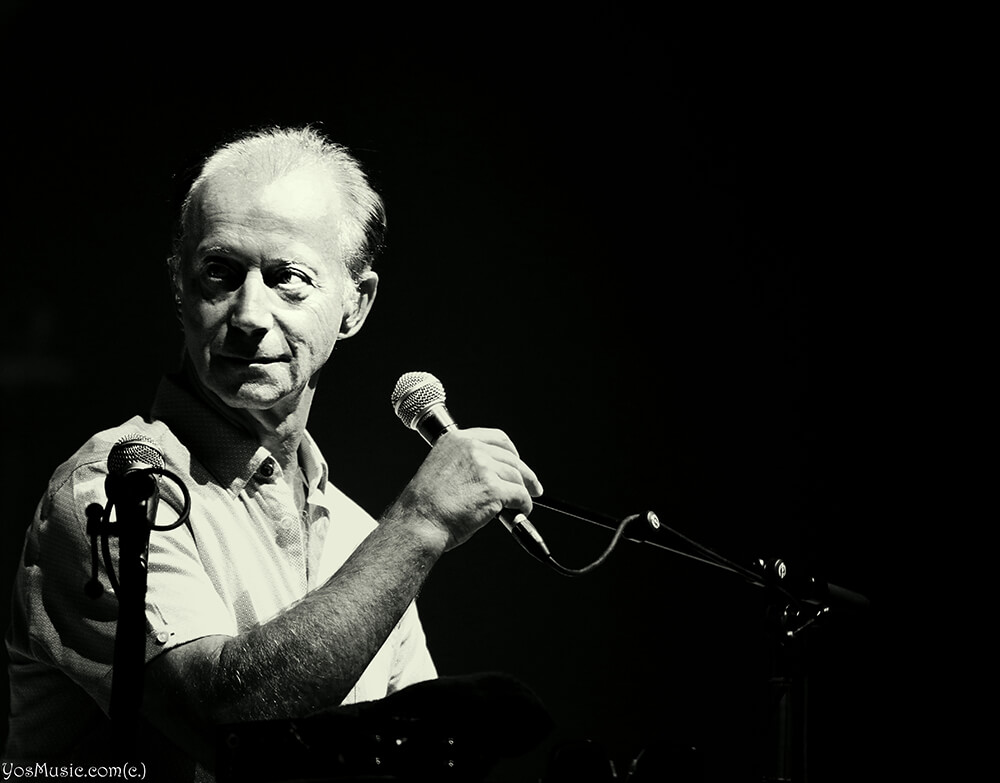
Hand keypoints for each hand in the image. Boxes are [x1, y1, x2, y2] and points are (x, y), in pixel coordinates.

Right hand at [387, 427, 542, 549]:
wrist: (419, 521)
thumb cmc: (425, 504)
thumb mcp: (440, 468)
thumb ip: (463, 464)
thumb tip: (489, 474)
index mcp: (456, 440)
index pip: (496, 438)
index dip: (511, 452)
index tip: (517, 462)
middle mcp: (471, 448)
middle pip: (511, 458)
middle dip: (525, 473)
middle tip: (532, 486)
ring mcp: (483, 467)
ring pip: (517, 477)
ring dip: (525, 491)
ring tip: (526, 502)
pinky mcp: (493, 489)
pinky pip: (519, 495)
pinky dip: (525, 505)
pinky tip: (522, 511)